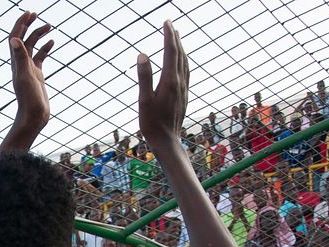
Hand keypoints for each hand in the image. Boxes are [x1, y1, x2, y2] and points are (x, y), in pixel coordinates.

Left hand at [8, 11, 53, 128]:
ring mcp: (29, 69)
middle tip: (36, 14)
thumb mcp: (25, 76)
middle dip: (28, 25)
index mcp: (16, 62)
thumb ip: (20, 58)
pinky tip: (52, 42)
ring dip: (38, 35)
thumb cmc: (28, 99)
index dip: (20, 24)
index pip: (15, 38)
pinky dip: (45, 48)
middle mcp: (21, 64)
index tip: (29, 13)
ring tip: (49, 26)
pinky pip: (40, 58)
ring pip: (32, 47)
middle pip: (22, 39)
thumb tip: (13, 39)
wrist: (33, 117)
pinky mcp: (37, 75)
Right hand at [136, 21, 187, 150]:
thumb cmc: (152, 124)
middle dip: (175, 38)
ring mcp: (184, 89)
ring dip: (180, 48)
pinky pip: (186, 72)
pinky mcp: (184, 95)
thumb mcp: (144, 101)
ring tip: (176, 37)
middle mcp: (180, 82)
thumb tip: (143, 55)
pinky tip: (181, 61)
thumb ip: (144, 77)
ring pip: (184, 62)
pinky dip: (183, 60)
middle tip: (170, 24)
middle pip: (180, 55)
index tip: (166, 22)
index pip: (171, 52)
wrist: (167, 141)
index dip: (169, 36)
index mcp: (170, 81)